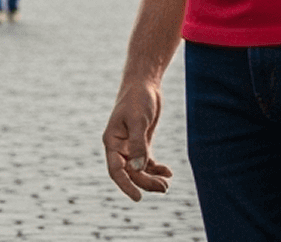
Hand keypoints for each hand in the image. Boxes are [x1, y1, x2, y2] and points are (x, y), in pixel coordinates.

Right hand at [103, 80, 171, 200]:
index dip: (125, 186)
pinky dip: (156, 169)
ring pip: (139, 170)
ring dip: (151, 178)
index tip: (138, 198)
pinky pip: (147, 162)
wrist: (144, 83)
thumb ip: (137, 144)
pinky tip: (168, 172)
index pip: (116, 170)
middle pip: (130, 173)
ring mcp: (130, 145)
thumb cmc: (137, 98)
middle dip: (145, 182)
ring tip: (166, 184)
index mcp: (112, 141)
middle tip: (164, 188)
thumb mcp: (138, 120)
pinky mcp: (141, 142)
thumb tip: (138, 169)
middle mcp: (119, 146)